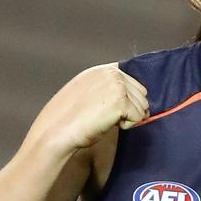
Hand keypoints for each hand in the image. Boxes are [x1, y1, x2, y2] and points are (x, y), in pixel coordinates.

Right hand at [29, 63, 148, 152]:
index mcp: (102, 70)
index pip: (133, 82)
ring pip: (143, 106)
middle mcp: (111, 73)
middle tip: (109, 118)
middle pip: (142, 94)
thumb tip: (131, 99)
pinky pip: (139, 117)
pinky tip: (109, 124)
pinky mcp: (121, 101)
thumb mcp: (88, 93)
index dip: (130, 100)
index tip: (114, 111)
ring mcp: (117, 85)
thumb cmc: (70, 119)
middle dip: (132, 109)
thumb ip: (107, 89)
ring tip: (106, 120)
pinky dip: (128, 126)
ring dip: (129, 118)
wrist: (58, 131)